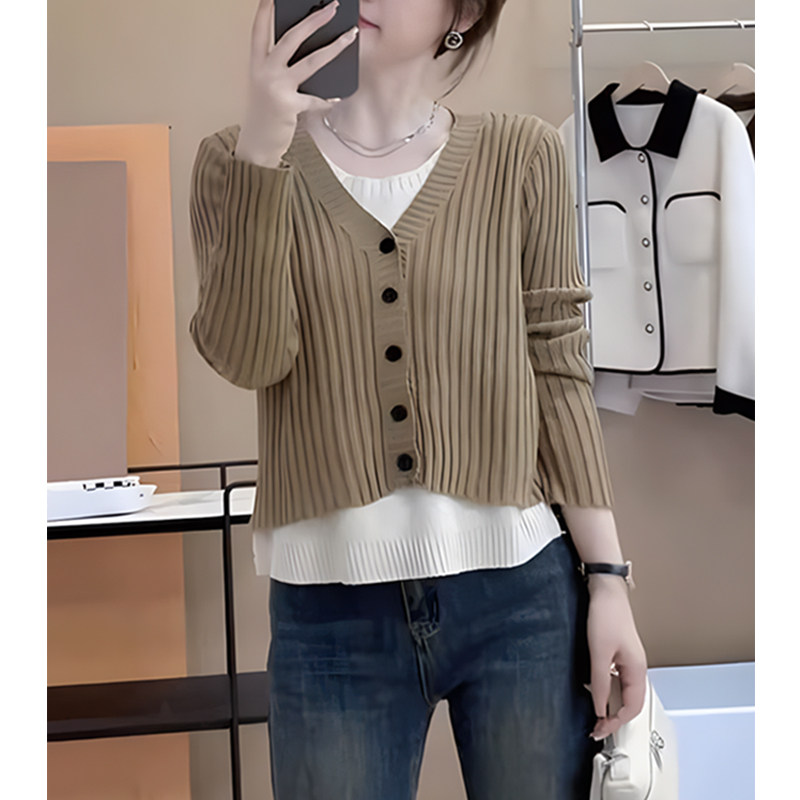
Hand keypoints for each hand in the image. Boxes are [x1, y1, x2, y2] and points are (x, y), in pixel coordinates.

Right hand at [237, 0, 358, 165]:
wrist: (256, 144)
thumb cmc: (264, 113)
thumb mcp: (265, 85)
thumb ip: (279, 67)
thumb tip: (308, 51)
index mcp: (257, 63)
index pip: (260, 29)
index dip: (266, 10)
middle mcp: (265, 71)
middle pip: (291, 37)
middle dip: (314, 19)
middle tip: (332, 7)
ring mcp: (276, 87)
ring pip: (310, 61)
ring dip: (333, 47)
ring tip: (349, 36)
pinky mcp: (288, 106)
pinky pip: (315, 99)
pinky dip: (326, 99)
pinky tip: (335, 98)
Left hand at [585, 576, 647, 740]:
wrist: (606, 590)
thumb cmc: (606, 616)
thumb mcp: (599, 653)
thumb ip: (599, 682)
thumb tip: (599, 707)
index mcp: (637, 670)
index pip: (631, 707)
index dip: (616, 722)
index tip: (600, 730)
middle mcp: (637, 668)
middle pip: (630, 702)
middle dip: (614, 718)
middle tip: (596, 727)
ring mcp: (629, 661)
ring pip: (624, 692)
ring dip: (611, 705)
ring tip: (595, 714)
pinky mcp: (620, 653)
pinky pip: (618, 680)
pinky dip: (608, 691)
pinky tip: (596, 691)